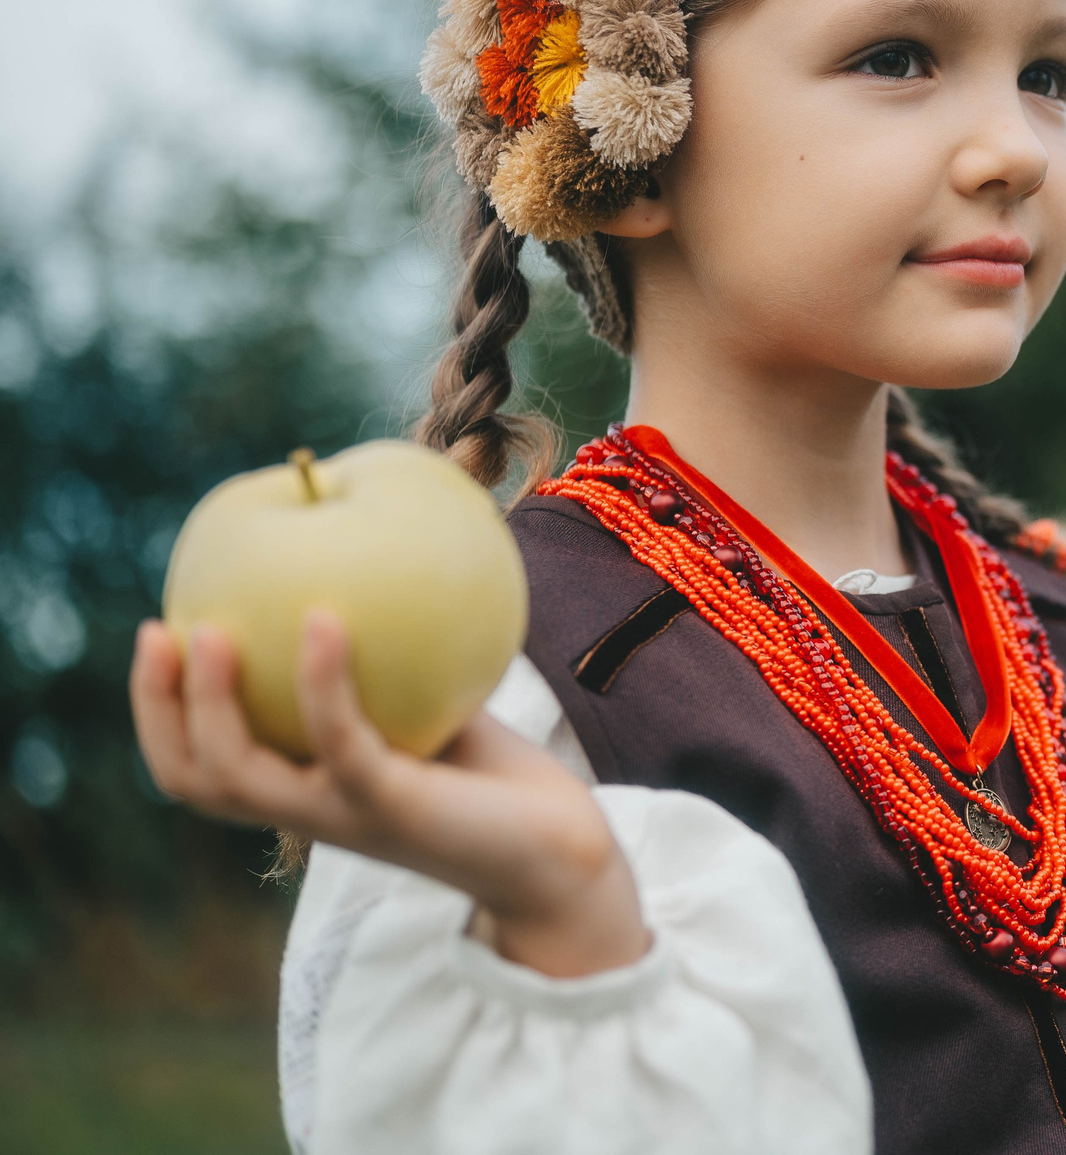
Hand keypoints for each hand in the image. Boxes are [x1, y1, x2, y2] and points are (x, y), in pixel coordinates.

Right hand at [130, 611, 648, 978]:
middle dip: (159, 709)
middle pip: (195, 779)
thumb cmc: (490, 776)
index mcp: (302, 791)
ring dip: (212, 703)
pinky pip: (341, 743)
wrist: (557, 848)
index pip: (200, 766)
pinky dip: (322, 683)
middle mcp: (309, 811)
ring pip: (241, 776)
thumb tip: (365, 565)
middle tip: (163, 629)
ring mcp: (345, 815)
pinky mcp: (394, 807)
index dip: (160, 710)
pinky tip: (326, 620)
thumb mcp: (424, 706)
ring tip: (213, 630)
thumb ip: (388, 660)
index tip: (161, 630)